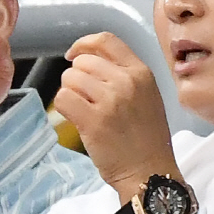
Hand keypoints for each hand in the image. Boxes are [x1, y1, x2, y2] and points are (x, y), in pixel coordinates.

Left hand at [54, 32, 178, 203]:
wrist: (150, 172)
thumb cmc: (147, 139)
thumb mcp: (147, 96)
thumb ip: (124, 75)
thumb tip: (89, 59)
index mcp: (141, 72)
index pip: (106, 40)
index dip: (84, 44)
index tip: (73, 55)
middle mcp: (126, 81)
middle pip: (83, 61)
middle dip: (76, 77)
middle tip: (84, 98)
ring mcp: (110, 100)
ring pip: (70, 78)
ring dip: (70, 93)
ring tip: (84, 110)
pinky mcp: (93, 120)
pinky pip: (63, 98)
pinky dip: (64, 108)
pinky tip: (76, 119)